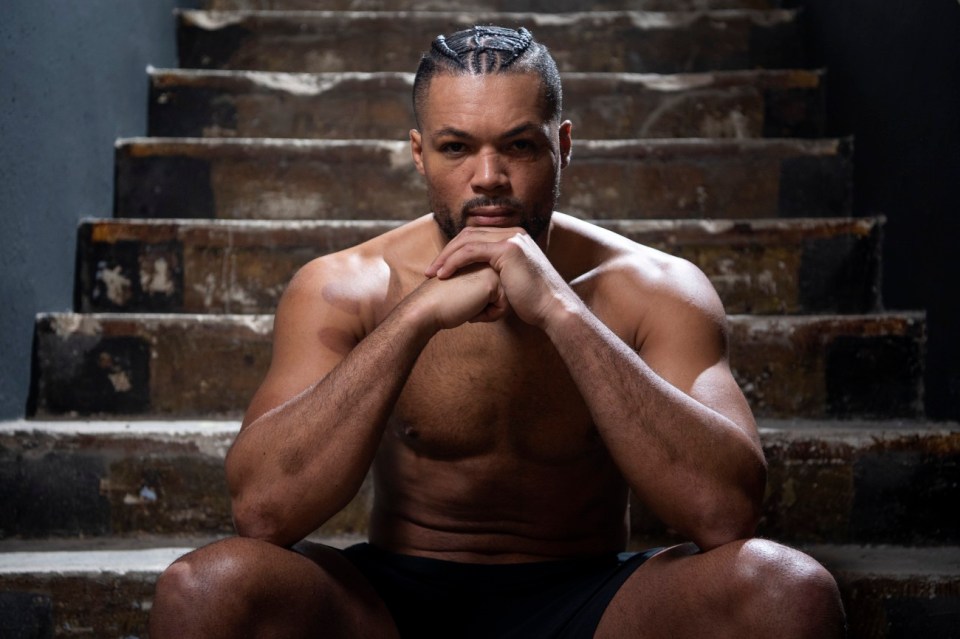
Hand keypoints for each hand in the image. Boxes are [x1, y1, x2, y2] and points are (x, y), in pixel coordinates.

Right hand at [413, 264, 508, 329]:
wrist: (426, 308)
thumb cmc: (444, 301)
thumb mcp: (469, 286)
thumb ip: (484, 283)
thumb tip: (505, 295)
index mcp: (482, 256)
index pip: (498, 287)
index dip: (483, 301)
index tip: (462, 300)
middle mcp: (487, 258)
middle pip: (504, 292)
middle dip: (488, 305)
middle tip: (463, 303)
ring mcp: (490, 267)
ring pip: (506, 299)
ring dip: (488, 310)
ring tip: (467, 306)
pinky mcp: (491, 281)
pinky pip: (503, 307)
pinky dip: (488, 315)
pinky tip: (470, 312)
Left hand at [424, 227, 572, 328]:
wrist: (553, 308)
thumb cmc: (533, 302)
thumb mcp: (512, 282)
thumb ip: (497, 275)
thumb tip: (480, 282)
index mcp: (514, 237)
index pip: (476, 236)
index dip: (455, 251)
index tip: (440, 269)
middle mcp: (513, 232)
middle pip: (469, 234)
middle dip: (446, 252)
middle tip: (430, 271)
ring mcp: (511, 238)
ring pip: (467, 241)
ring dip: (445, 257)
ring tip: (432, 274)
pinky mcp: (507, 248)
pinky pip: (471, 251)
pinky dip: (453, 262)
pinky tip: (443, 274)